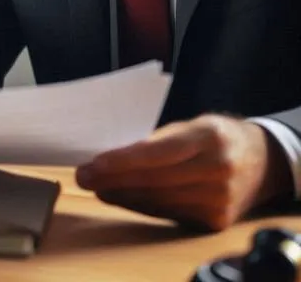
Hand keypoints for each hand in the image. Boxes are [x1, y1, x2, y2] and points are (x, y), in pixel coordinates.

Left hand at [75, 115, 293, 230]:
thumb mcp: (191, 125)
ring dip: (121, 195)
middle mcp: (217, 169)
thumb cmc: (215, 135)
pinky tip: (121, 198)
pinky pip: (169, 213)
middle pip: (154, 179)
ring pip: (158, 200)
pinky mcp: (216, 220)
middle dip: (113, 179)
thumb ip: (158, 139)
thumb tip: (112, 155)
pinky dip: (141, 205)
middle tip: (83, 176)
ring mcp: (219, 199)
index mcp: (209, 136)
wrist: (261, 161)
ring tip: (96, 187)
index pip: (157, 152)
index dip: (122, 161)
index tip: (93, 164)